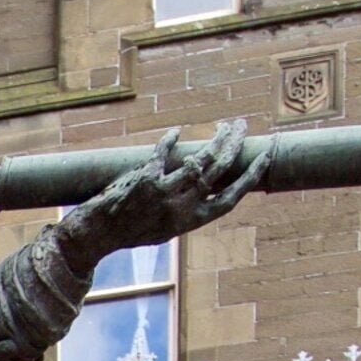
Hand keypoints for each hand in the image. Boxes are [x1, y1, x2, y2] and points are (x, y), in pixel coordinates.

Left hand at [56, 119, 270, 260]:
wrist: (97, 235)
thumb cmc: (132, 232)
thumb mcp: (166, 229)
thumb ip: (187, 209)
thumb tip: (206, 188)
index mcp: (191, 221)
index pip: (231, 198)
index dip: (250, 177)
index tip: (263, 158)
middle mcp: (182, 207)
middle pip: (218, 171)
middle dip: (234, 146)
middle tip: (242, 127)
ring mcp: (164, 192)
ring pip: (198, 160)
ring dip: (213, 139)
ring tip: (223, 125)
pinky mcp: (145, 178)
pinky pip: (162, 153)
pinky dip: (169, 140)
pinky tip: (176, 132)